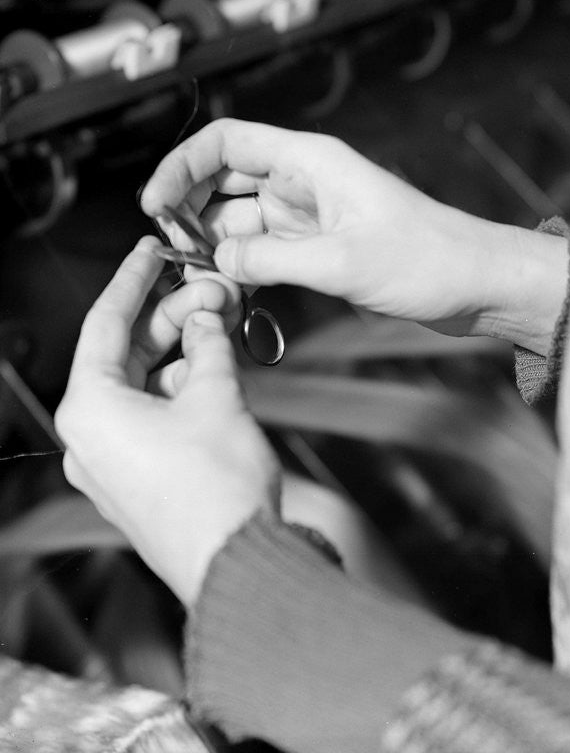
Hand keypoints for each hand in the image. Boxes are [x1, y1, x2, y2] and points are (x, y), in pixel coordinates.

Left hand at [55, 236, 280, 606]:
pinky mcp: (136, 480)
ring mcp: (110, 463)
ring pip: (142, 385)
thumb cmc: (216, 490)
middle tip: (210, 290)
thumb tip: (207, 317)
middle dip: (171, 319)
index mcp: (90, 409)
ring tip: (221, 330)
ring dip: (182, 354)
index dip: (134, 280)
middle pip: (127, 354)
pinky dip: (181, 390)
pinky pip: (150, 417)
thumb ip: (208, 344)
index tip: (151, 250)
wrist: (237, 563)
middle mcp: (88, 437)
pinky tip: (215, 371)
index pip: (106, 323)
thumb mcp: (216, 395)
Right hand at [140, 119, 567, 353]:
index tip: (155, 207)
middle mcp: (306, 180)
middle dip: (192, 210)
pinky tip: (230, 288)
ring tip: (198, 279)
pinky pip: (266, 247)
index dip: (181, 166)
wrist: (478, 284)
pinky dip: (244, 264)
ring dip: (217, 244)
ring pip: (242, 218)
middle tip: (172, 253)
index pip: (226, 142)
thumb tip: (216, 261)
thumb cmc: (427, 261)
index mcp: (311, 161)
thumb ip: (271, 260)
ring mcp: (312, 214)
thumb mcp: (341, 263)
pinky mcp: (322, 245)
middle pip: (225, 179)